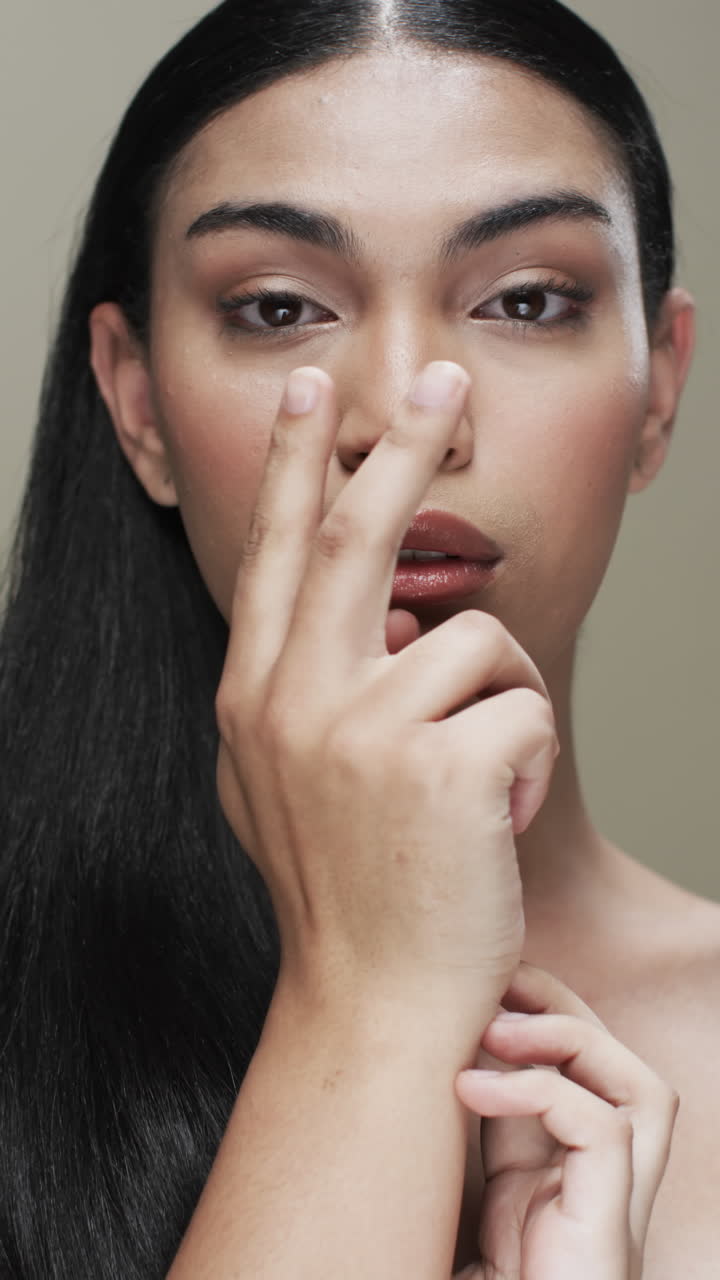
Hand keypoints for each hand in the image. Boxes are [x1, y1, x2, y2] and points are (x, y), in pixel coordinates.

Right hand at [215, 361, 557, 1020]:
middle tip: (442, 379)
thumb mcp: (284, 783)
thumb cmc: (345, 889)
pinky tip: (497, 813)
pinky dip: (529, 755)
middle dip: (402, 445)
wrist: (373, 1002)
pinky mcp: (442, 765)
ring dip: (504, 700)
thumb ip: (305, 694)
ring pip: (478, 639)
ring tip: (483, 776)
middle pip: (362, 537)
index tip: (310, 390)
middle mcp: (295, 700)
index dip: (298, 464)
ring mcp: (363, 731)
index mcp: (255, 698)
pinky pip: (527, 703)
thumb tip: (368, 620)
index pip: (278, 554)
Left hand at [453, 963, 678, 1278]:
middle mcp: (606, 1190)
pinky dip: (539, 1090)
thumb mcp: (470, 1190)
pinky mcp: (611, 1233)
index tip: (479, 987)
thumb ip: (476, 1131)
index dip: (540, 1019)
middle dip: (562, 1007)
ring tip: (490, 1027)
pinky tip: (471, 1089)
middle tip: (494, 981)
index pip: (581, 1074)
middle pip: (622, 1068)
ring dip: (569, 1037)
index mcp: (569, 1180)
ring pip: (641, 1089)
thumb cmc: (475, 1278)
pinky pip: (603, 1131)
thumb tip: (437, 1050)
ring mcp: (617, 1211)